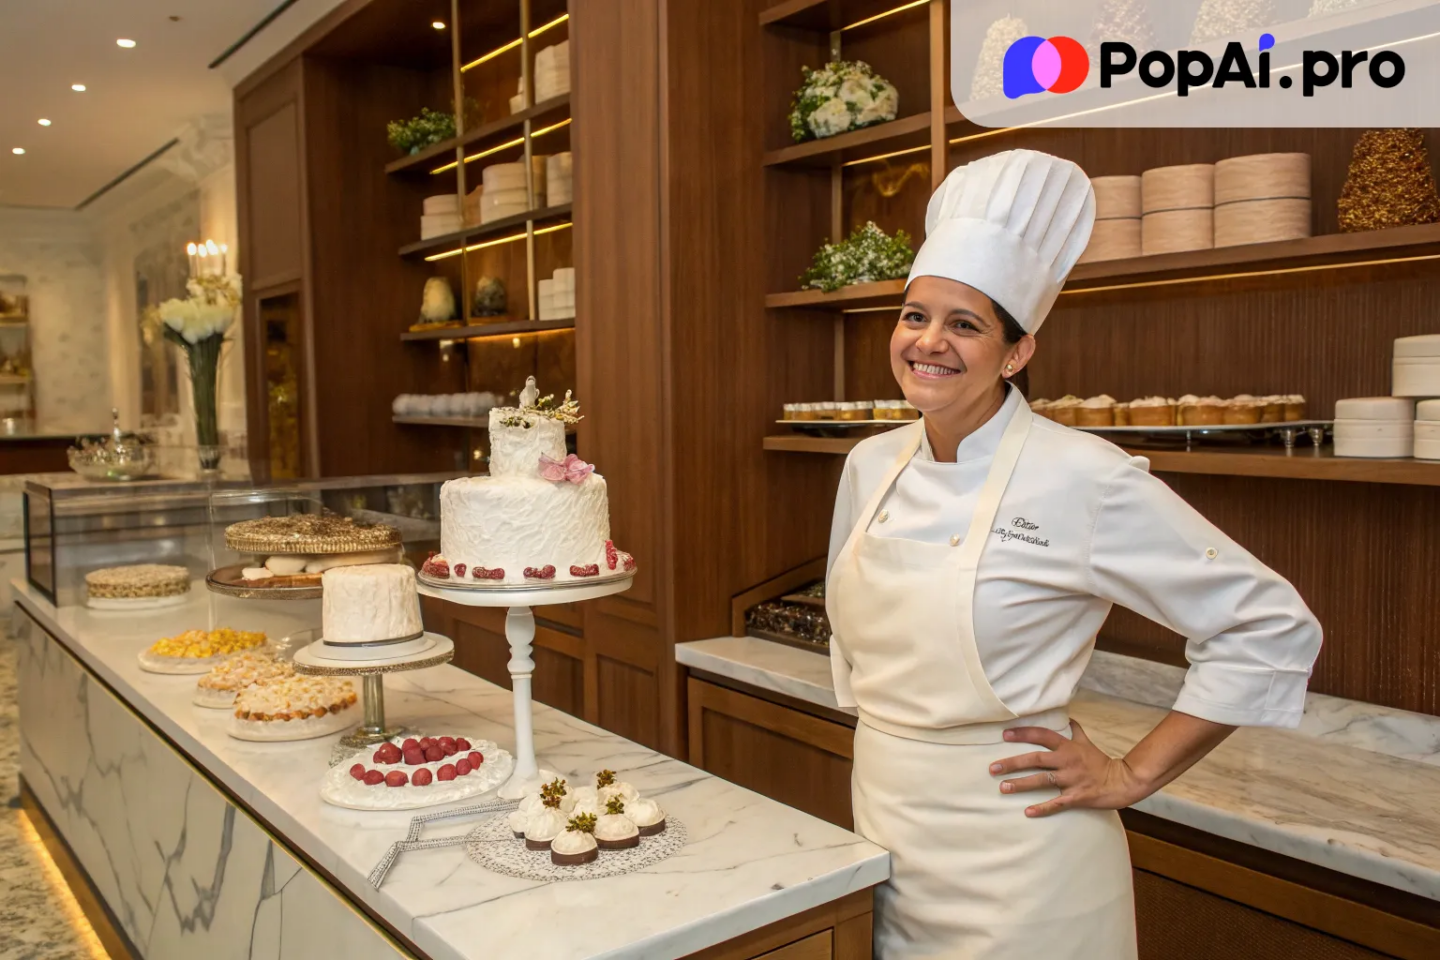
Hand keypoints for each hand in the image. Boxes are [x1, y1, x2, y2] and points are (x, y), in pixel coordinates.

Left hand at [989, 721, 1148, 817]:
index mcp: (1068, 747)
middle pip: (1036, 760)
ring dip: (1021, 785)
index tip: (1004, 735)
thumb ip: (1075, 731)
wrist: (1121, 782)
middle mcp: (1067, 761)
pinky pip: (1057, 803)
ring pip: (1042, 781)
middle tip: (993, 767)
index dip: (1023, 734)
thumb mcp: (1087, 743)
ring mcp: (1071, 780)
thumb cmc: (1101, 762)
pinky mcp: (1076, 797)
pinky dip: (1042, 808)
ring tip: (1003, 787)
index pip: (1042, 736)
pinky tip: (1027, 812)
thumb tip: (1068, 718)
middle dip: (1013, 763)